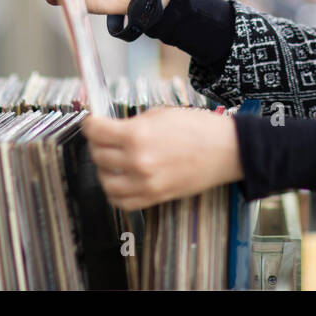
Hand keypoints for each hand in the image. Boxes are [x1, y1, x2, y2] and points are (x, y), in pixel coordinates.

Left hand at [82, 107, 242, 210]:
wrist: (226, 150)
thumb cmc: (198, 127)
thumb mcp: (161, 114)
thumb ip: (133, 123)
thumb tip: (113, 129)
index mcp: (137, 135)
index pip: (95, 132)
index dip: (89, 125)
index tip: (91, 123)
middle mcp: (137, 161)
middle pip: (97, 155)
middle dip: (97, 144)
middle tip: (104, 139)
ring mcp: (145, 183)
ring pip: (104, 181)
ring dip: (103, 169)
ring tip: (111, 161)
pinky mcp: (154, 197)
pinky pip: (121, 201)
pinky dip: (114, 192)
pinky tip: (119, 181)